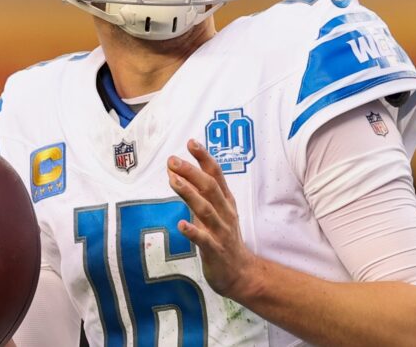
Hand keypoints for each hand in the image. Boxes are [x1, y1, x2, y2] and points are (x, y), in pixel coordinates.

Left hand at [167, 139, 260, 299]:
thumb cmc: (224, 239)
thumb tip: (177, 172)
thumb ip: (198, 194)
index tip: (191, 143)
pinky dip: (193, 231)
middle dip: (192, 172)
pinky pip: (204, 240)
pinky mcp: (216, 251)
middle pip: (210, 188)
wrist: (241, 273)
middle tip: (173, 160)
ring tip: (173, 181)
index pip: (217, 175)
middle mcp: (225, 213)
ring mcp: (221, 232)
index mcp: (226, 202)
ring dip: (190, 194)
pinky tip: (181, 224)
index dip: (204, 158)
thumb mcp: (215, 213)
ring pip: (206, 210)